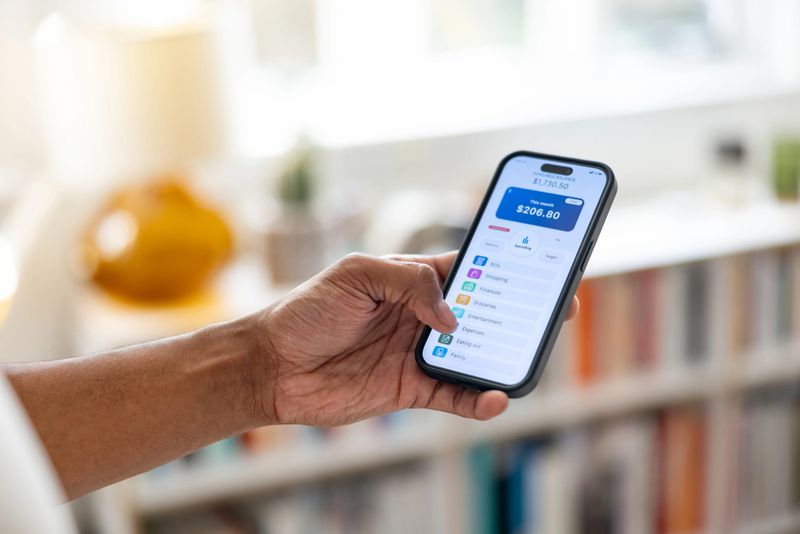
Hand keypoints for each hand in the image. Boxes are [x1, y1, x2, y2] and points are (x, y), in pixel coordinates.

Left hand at [249, 252, 578, 426]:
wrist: (274, 365)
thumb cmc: (307, 309)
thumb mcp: (354, 274)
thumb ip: (406, 283)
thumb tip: (451, 318)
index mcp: (413, 280)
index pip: (469, 268)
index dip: (505, 266)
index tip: (542, 263)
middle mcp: (423, 315)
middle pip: (484, 312)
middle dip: (520, 311)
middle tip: (558, 310)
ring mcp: (420, 353)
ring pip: (476, 355)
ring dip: (504, 357)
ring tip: (530, 357)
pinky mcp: (411, 389)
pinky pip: (454, 395)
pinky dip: (477, 399)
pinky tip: (493, 398)